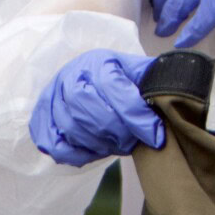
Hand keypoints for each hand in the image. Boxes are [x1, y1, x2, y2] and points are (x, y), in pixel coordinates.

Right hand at [28, 49, 165, 166]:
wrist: (90, 79)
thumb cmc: (122, 80)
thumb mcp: (141, 73)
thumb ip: (155, 83)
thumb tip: (172, 100)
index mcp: (98, 61)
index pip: (113, 87)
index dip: (136, 116)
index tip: (156, 137)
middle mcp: (70, 75)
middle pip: (87, 107)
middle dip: (115, 131)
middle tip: (131, 142)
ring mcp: (52, 98)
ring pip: (71, 127)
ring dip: (98, 143)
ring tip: (117, 145)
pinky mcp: (42, 119)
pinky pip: (55, 144)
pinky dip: (76, 153)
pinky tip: (95, 151)